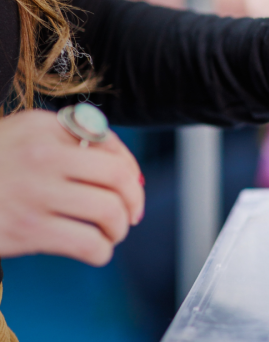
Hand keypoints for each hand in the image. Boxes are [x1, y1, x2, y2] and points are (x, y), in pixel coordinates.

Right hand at [0, 110, 143, 265]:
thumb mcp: (24, 135)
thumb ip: (72, 139)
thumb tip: (126, 171)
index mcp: (44, 128)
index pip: (110, 145)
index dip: (131, 170)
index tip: (131, 188)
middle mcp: (42, 155)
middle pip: (118, 178)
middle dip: (133, 201)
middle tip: (129, 215)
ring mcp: (34, 194)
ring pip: (108, 212)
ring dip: (119, 229)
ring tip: (110, 234)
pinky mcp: (26, 231)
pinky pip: (88, 244)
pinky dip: (101, 251)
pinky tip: (95, 250)